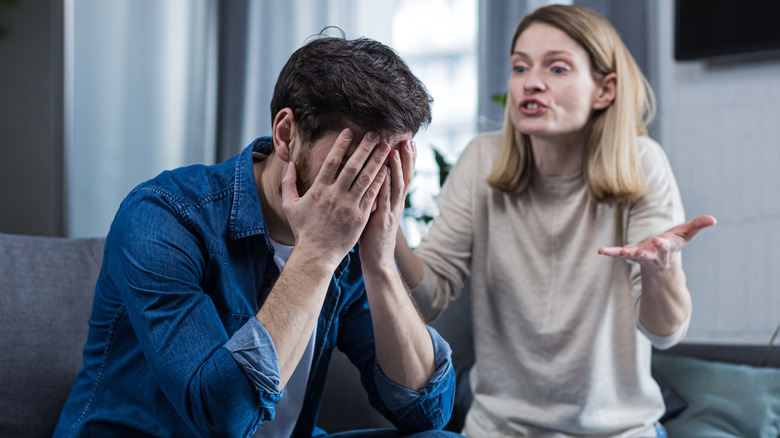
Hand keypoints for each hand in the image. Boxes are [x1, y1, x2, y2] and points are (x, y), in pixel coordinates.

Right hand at [281, 129, 390, 268]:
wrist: (316, 255)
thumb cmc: (303, 231)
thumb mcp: (289, 206)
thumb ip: (287, 183)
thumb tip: (289, 164)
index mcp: (319, 190)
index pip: (331, 162)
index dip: (341, 145)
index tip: (349, 132)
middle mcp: (335, 195)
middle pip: (352, 166)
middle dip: (364, 148)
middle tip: (374, 133)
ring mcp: (349, 206)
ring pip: (366, 178)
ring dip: (376, 160)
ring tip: (385, 147)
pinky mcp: (360, 217)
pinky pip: (372, 195)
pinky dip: (380, 181)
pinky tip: (387, 169)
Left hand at [359, 140, 415, 269]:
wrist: (378, 260)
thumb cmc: (373, 236)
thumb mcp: (378, 212)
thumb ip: (378, 196)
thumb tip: (373, 179)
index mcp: (395, 202)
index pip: (404, 176)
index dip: (408, 159)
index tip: (410, 141)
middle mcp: (396, 204)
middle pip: (405, 177)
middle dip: (407, 158)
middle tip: (409, 139)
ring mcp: (391, 212)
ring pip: (396, 186)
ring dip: (396, 168)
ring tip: (395, 150)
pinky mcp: (382, 220)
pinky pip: (384, 199)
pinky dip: (384, 185)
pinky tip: (382, 172)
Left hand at [598, 215, 716, 272]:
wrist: (662, 263)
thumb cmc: (674, 244)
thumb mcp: (686, 234)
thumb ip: (698, 225)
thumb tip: (713, 219)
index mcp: (667, 248)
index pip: (666, 246)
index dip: (663, 244)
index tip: (660, 240)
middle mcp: (653, 255)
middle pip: (650, 254)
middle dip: (646, 252)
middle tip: (640, 252)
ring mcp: (640, 256)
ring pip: (632, 256)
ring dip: (625, 254)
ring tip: (617, 253)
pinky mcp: (629, 254)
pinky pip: (618, 253)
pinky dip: (610, 252)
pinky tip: (600, 251)